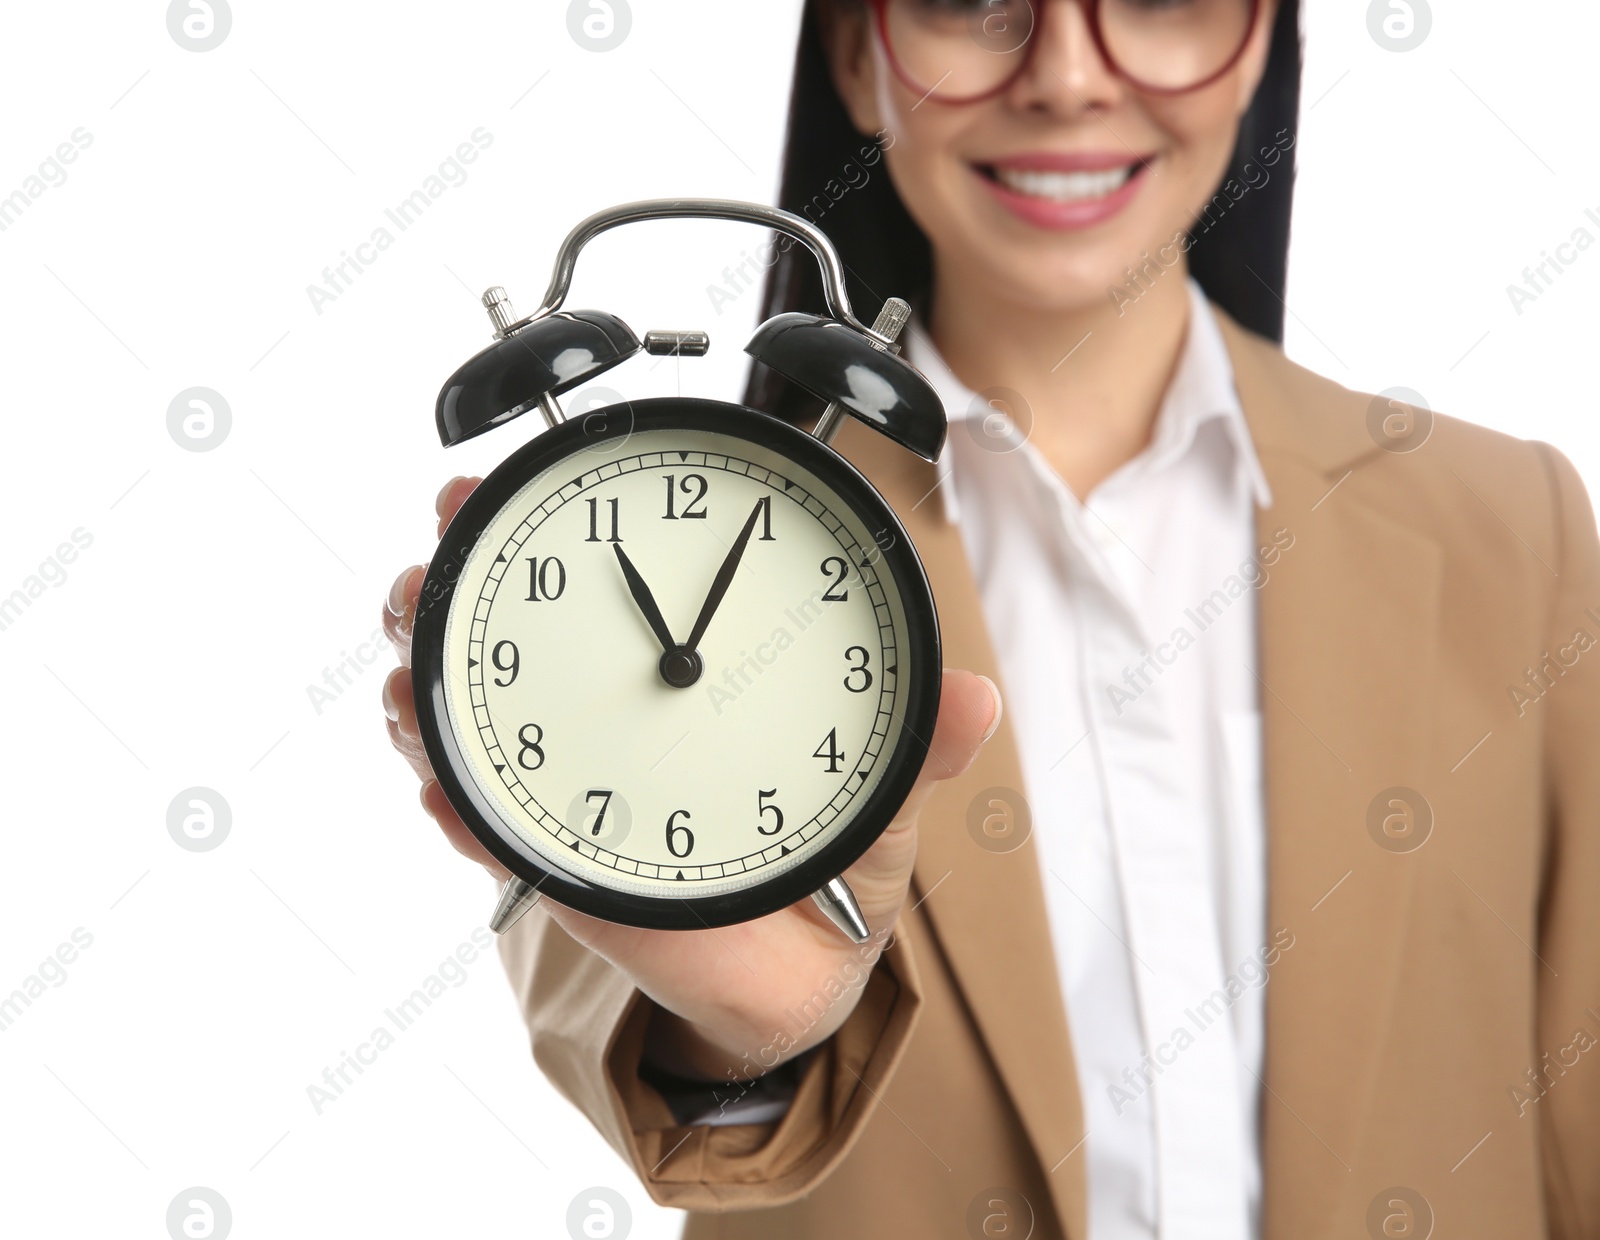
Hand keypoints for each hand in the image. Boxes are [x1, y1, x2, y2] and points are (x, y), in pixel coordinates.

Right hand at [384, 476, 1002, 1082]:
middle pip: (499, 619)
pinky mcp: (552, 845)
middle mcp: (612, 696)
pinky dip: (456, 805)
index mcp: (688, 653)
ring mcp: (569, 766)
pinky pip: (483, 818)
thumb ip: (917, 738)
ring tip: (421, 690)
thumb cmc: (840, 846)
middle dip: (443, 587)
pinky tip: (449, 797)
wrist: (805, 962)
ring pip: (465, 708)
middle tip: (429, 574)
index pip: (607, 562)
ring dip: (430, 687)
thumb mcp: (879, 779)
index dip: (538, 513)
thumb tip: (978, 701)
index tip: (485, 485)